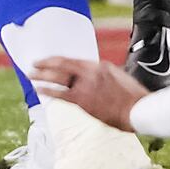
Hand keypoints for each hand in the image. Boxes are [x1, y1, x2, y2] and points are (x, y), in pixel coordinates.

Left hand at [31, 56, 147, 128]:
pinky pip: (62, 94)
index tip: (48, 60)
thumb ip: (103, 75)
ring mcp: (86, 85)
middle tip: (34, 64)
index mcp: (100, 65)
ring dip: (43, 76)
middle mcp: (91, 72)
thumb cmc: (132, 96)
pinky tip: (40, 90)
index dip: (58, 59)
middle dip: (46, 64)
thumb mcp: (118, 78)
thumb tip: (92, 78)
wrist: (137, 108)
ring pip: (59, 77)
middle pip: (63, 64)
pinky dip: (49, 91)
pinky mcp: (84, 100)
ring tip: (32, 75)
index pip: (73, 60)